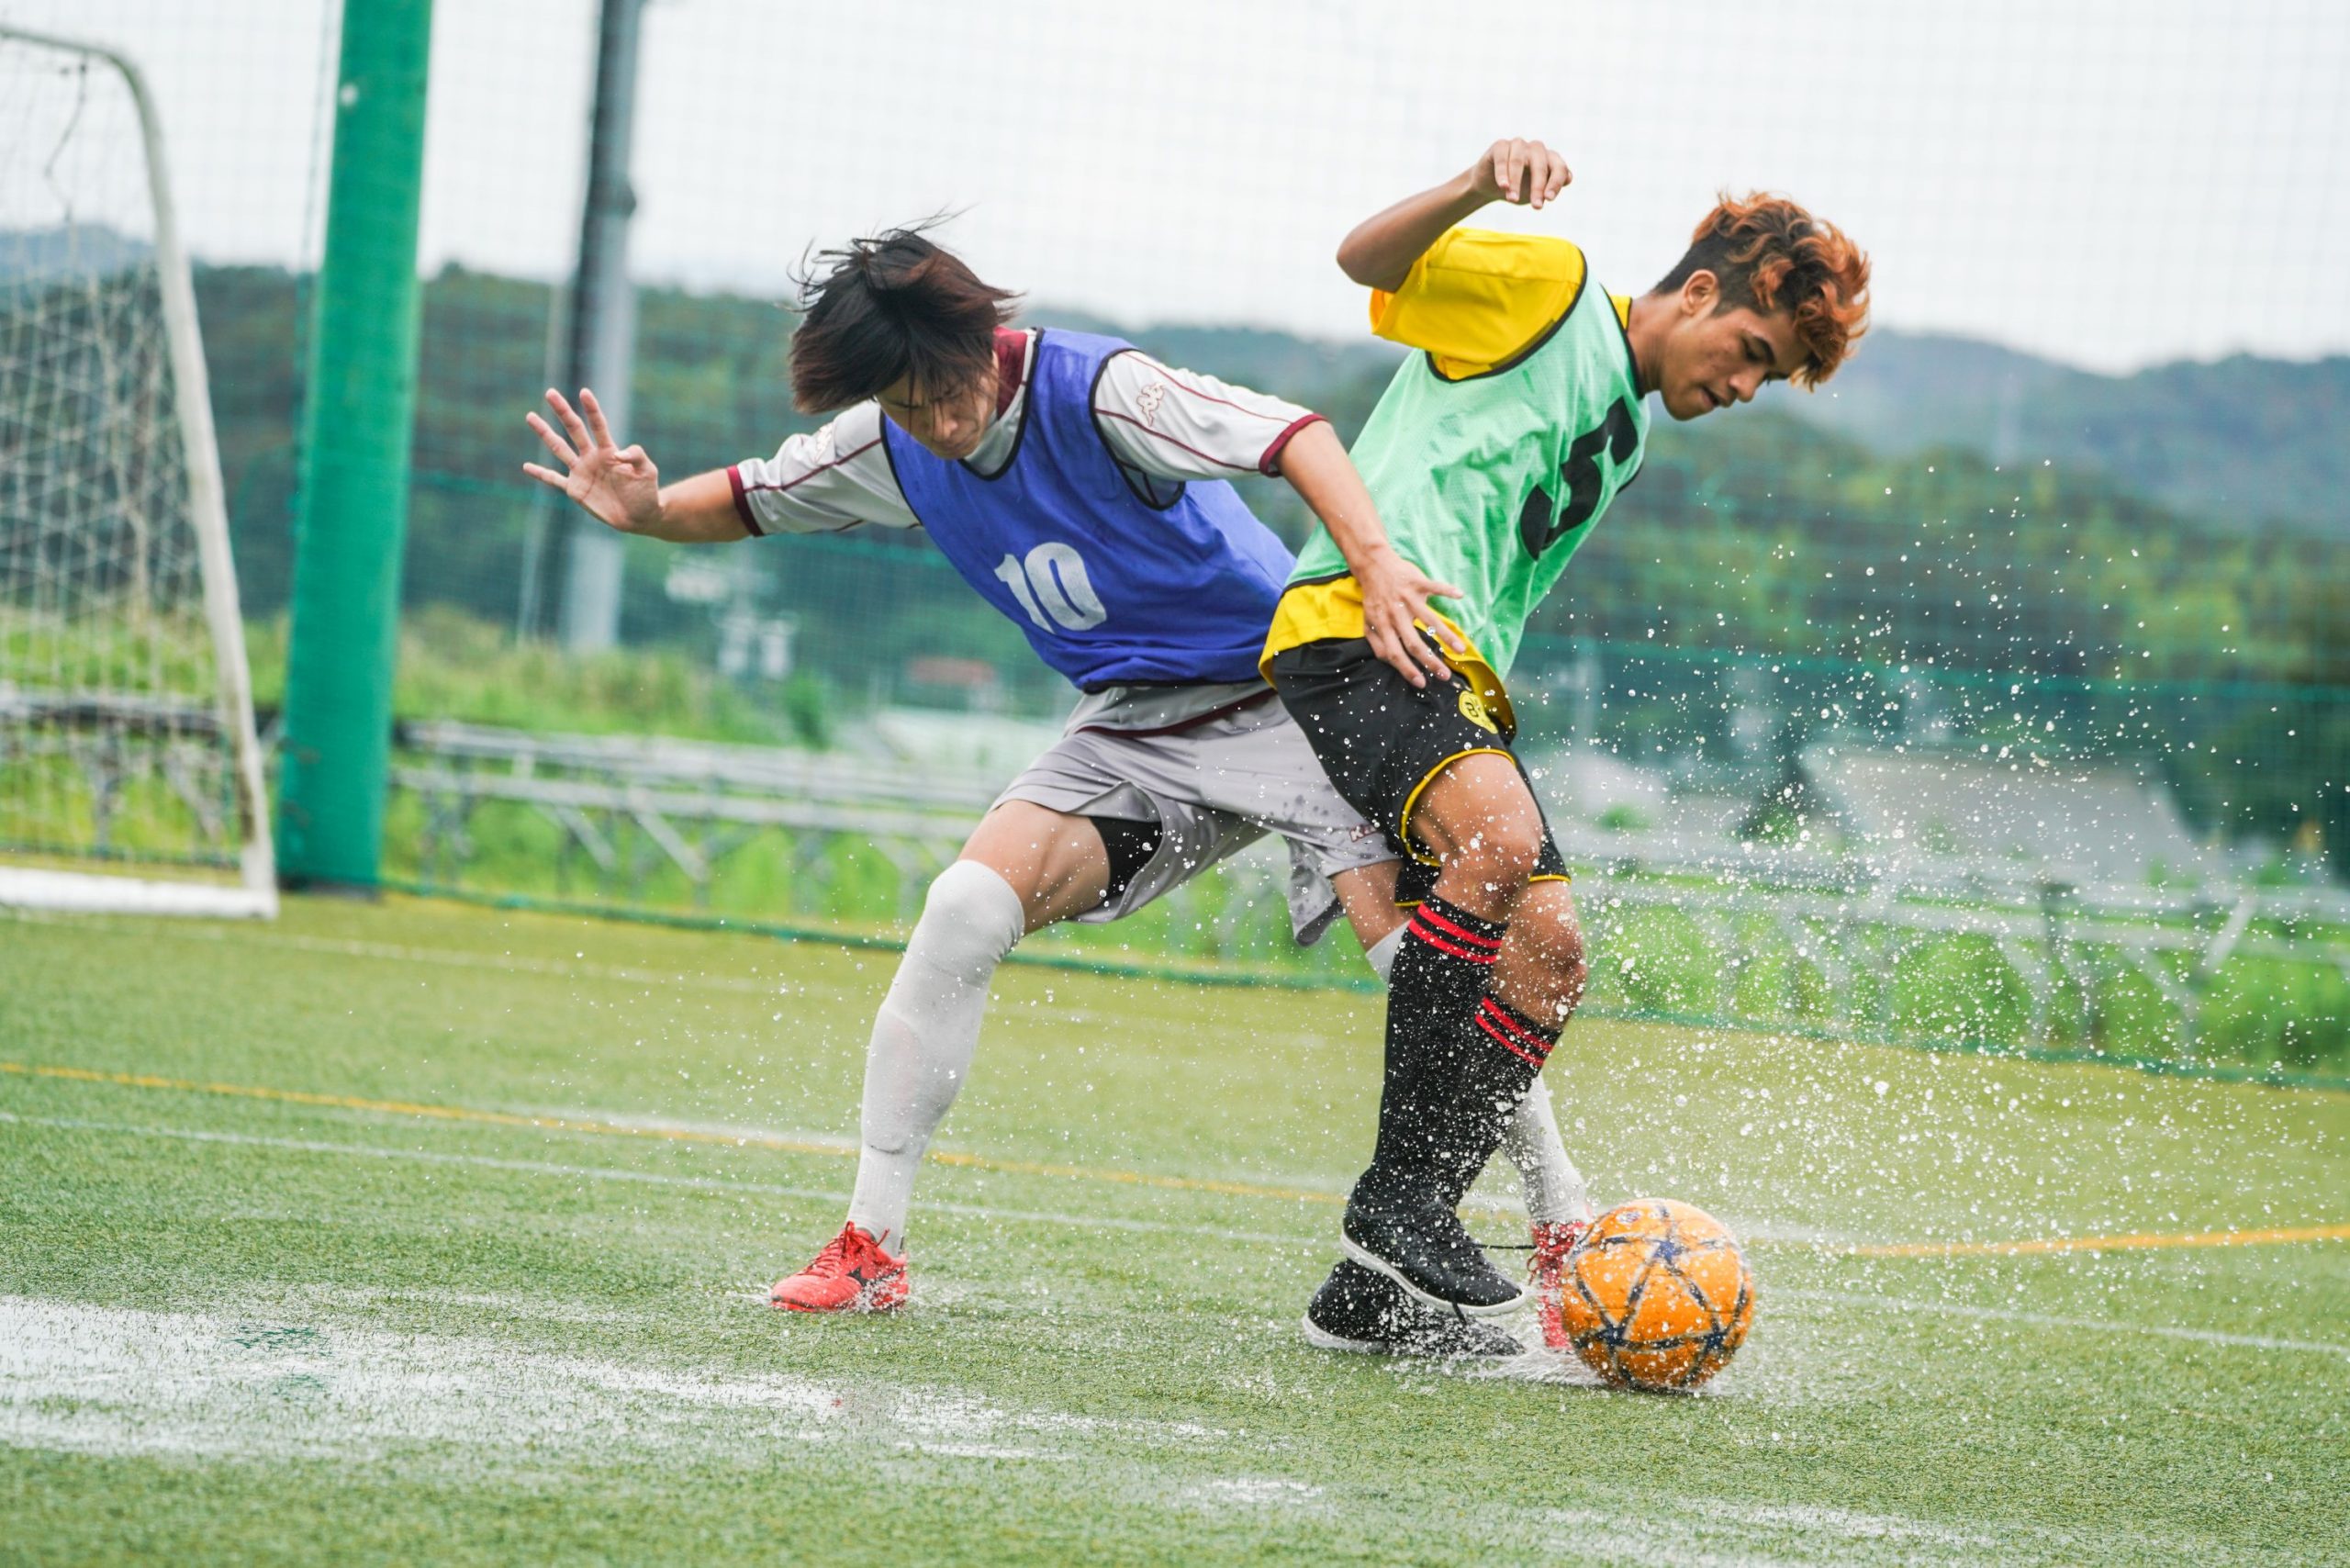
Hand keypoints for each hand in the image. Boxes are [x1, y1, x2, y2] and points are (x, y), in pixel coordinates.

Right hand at [523, 388, 661, 533]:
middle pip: (574, 429)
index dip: (592, 409)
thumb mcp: (647, 471)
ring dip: (545, 433)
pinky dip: (540, 474)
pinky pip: (554, 480)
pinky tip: (526, 466)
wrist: (639, 516)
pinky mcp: (575, 489)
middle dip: (563, 411)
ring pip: (559, 448)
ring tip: (531, 416)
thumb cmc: (646, 491)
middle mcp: (592, 457)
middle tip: (550, 393)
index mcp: (609, 450)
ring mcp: (581, 472)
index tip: (584, 392)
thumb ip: (637, 457)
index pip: (598, 425)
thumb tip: (619, 454)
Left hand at [1357, 546, 1467, 687]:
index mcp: (1383, 626)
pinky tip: (1460, 595)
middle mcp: (1396, 614)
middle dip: (1430, 661)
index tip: (1421, 683)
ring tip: (1461, 650)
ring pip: (1429, 619)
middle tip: (1445, 675)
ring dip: (1446, 635)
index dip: (1407, 669)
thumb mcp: (1367, 623)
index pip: (1394, 653)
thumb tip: (1390, 661)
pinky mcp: (1416, 583)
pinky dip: (1446, 590)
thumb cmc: (1374, 598)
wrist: (1373, 566)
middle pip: (1413, 642)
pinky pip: (1434, 587)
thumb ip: (1377, 643)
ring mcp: (1407, 598)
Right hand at [1467, 138, 1570, 209]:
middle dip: (1538, 186)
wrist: (1490, 186)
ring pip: (1519, 161)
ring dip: (1516, 181)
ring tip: (1512, 199)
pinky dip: (1502, 172)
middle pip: (1540, 165)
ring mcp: (1518, 145)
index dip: (1555, 182)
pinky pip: (1502, 157)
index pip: (1559, 167)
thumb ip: (1552, 187)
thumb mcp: (1537, 193)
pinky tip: (1503, 186)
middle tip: (1536, 207)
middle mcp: (1536, 149)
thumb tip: (1568, 178)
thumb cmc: (1519, 188)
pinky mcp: (1500, 146)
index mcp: (1550, 159)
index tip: (1548, 199)